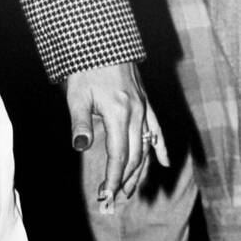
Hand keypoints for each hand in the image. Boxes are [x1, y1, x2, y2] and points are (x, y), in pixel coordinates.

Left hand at [66, 61, 168, 204]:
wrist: (101, 42)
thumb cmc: (85, 68)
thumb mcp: (77, 94)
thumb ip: (81, 122)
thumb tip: (81, 147)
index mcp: (119, 113)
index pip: (118, 155)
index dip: (112, 178)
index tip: (105, 195)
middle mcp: (136, 113)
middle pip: (134, 156)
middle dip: (124, 179)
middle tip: (112, 199)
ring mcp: (143, 108)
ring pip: (145, 147)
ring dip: (138, 170)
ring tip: (129, 190)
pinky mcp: (145, 103)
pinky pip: (156, 130)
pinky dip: (160, 147)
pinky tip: (163, 162)